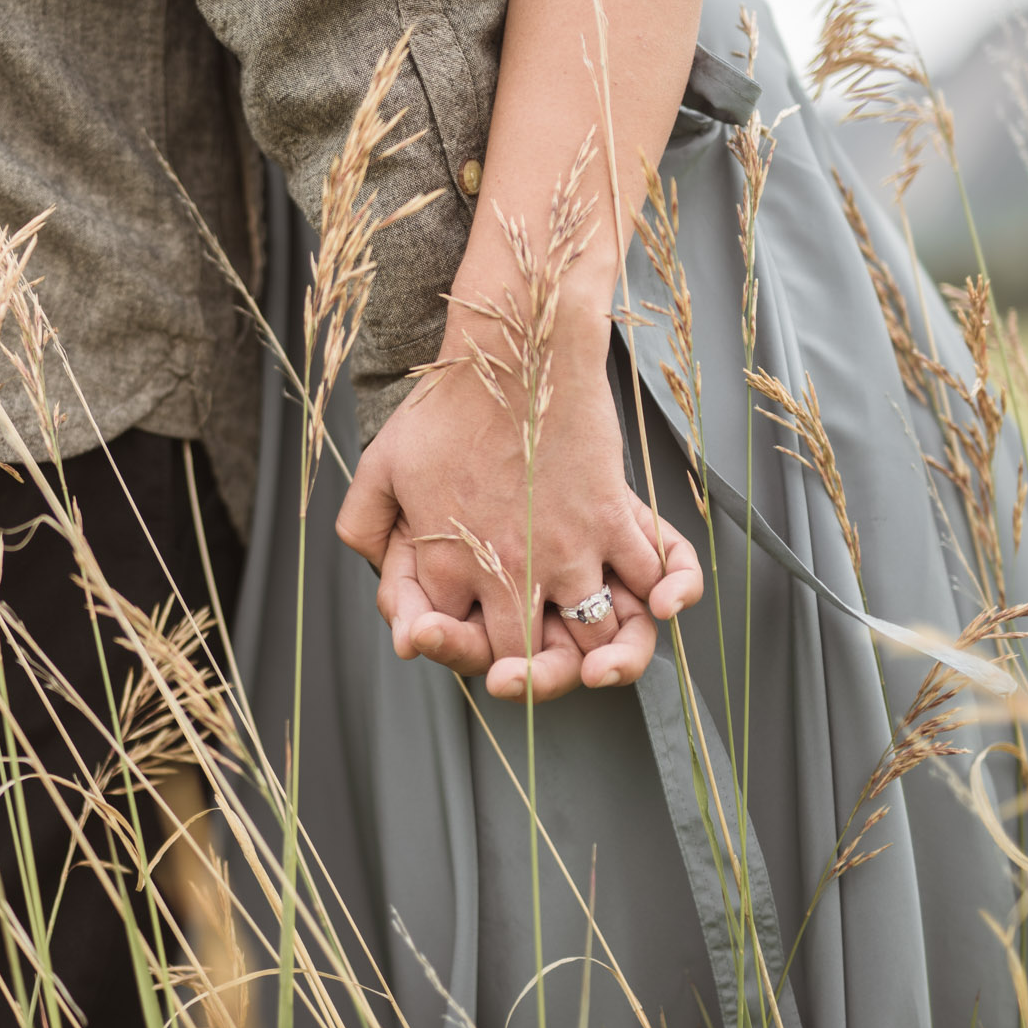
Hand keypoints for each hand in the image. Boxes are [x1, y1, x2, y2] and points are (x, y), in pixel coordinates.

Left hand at [335, 296, 702, 700]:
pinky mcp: (611, 517)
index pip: (447, 638)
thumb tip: (374, 572)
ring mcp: (566, 546)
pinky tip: (654, 608)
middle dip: (522, 677)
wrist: (514, 350)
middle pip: (520, 657)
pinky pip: (650, 576)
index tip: (455, 634)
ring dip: (596, 661)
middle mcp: (507, 567)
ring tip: (593, 666)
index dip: (450, 646)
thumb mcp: (381, 463)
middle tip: (520, 672)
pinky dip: (663, 598)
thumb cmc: (446, 404)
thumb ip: (365, 525)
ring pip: (589, 637)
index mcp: (446, 561)